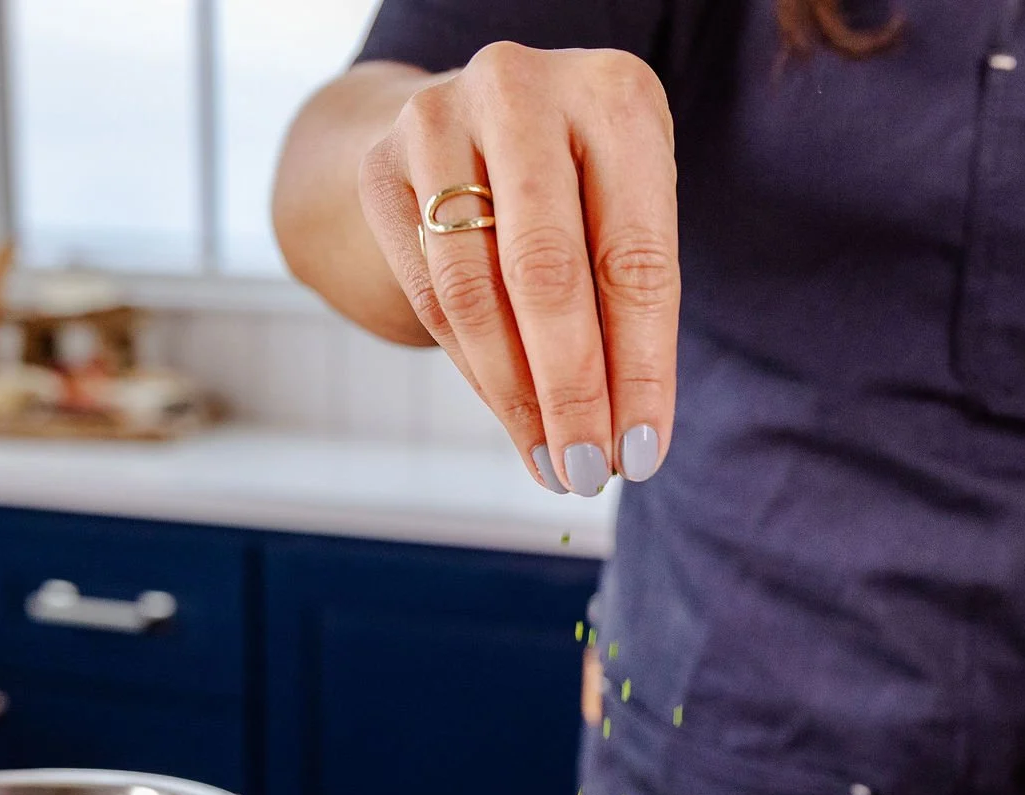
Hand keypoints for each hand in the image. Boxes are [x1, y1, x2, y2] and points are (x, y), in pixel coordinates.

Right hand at [357, 43, 679, 495]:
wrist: (475, 121)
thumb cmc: (584, 181)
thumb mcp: (628, 211)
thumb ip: (630, 305)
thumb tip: (627, 441)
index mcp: (614, 95)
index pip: (634, 258)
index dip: (639, 368)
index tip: (643, 453)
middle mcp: (520, 92)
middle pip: (545, 273)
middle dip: (570, 391)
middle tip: (586, 472)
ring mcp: (437, 120)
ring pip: (475, 294)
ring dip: (516, 398)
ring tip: (550, 464)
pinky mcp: (381, 165)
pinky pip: (431, 296)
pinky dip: (477, 372)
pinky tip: (512, 419)